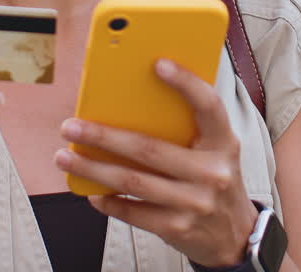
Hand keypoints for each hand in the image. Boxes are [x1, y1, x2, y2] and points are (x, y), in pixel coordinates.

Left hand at [54, 59, 257, 267]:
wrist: (235, 235)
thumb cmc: (215, 180)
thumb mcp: (215, 151)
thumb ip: (188, 129)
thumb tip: (132, 105)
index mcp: (223, 143)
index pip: (209, 105)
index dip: (186, 83)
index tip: (158, 64)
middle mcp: (211, 172)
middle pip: (148, 148)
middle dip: (103, 137)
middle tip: (71, 127)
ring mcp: (194, 202)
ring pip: (132, 181)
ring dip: (93, 169)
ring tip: (65, 157)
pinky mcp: (177, 228)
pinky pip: (132, 212)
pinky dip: (108, 201)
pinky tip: (92, 191)